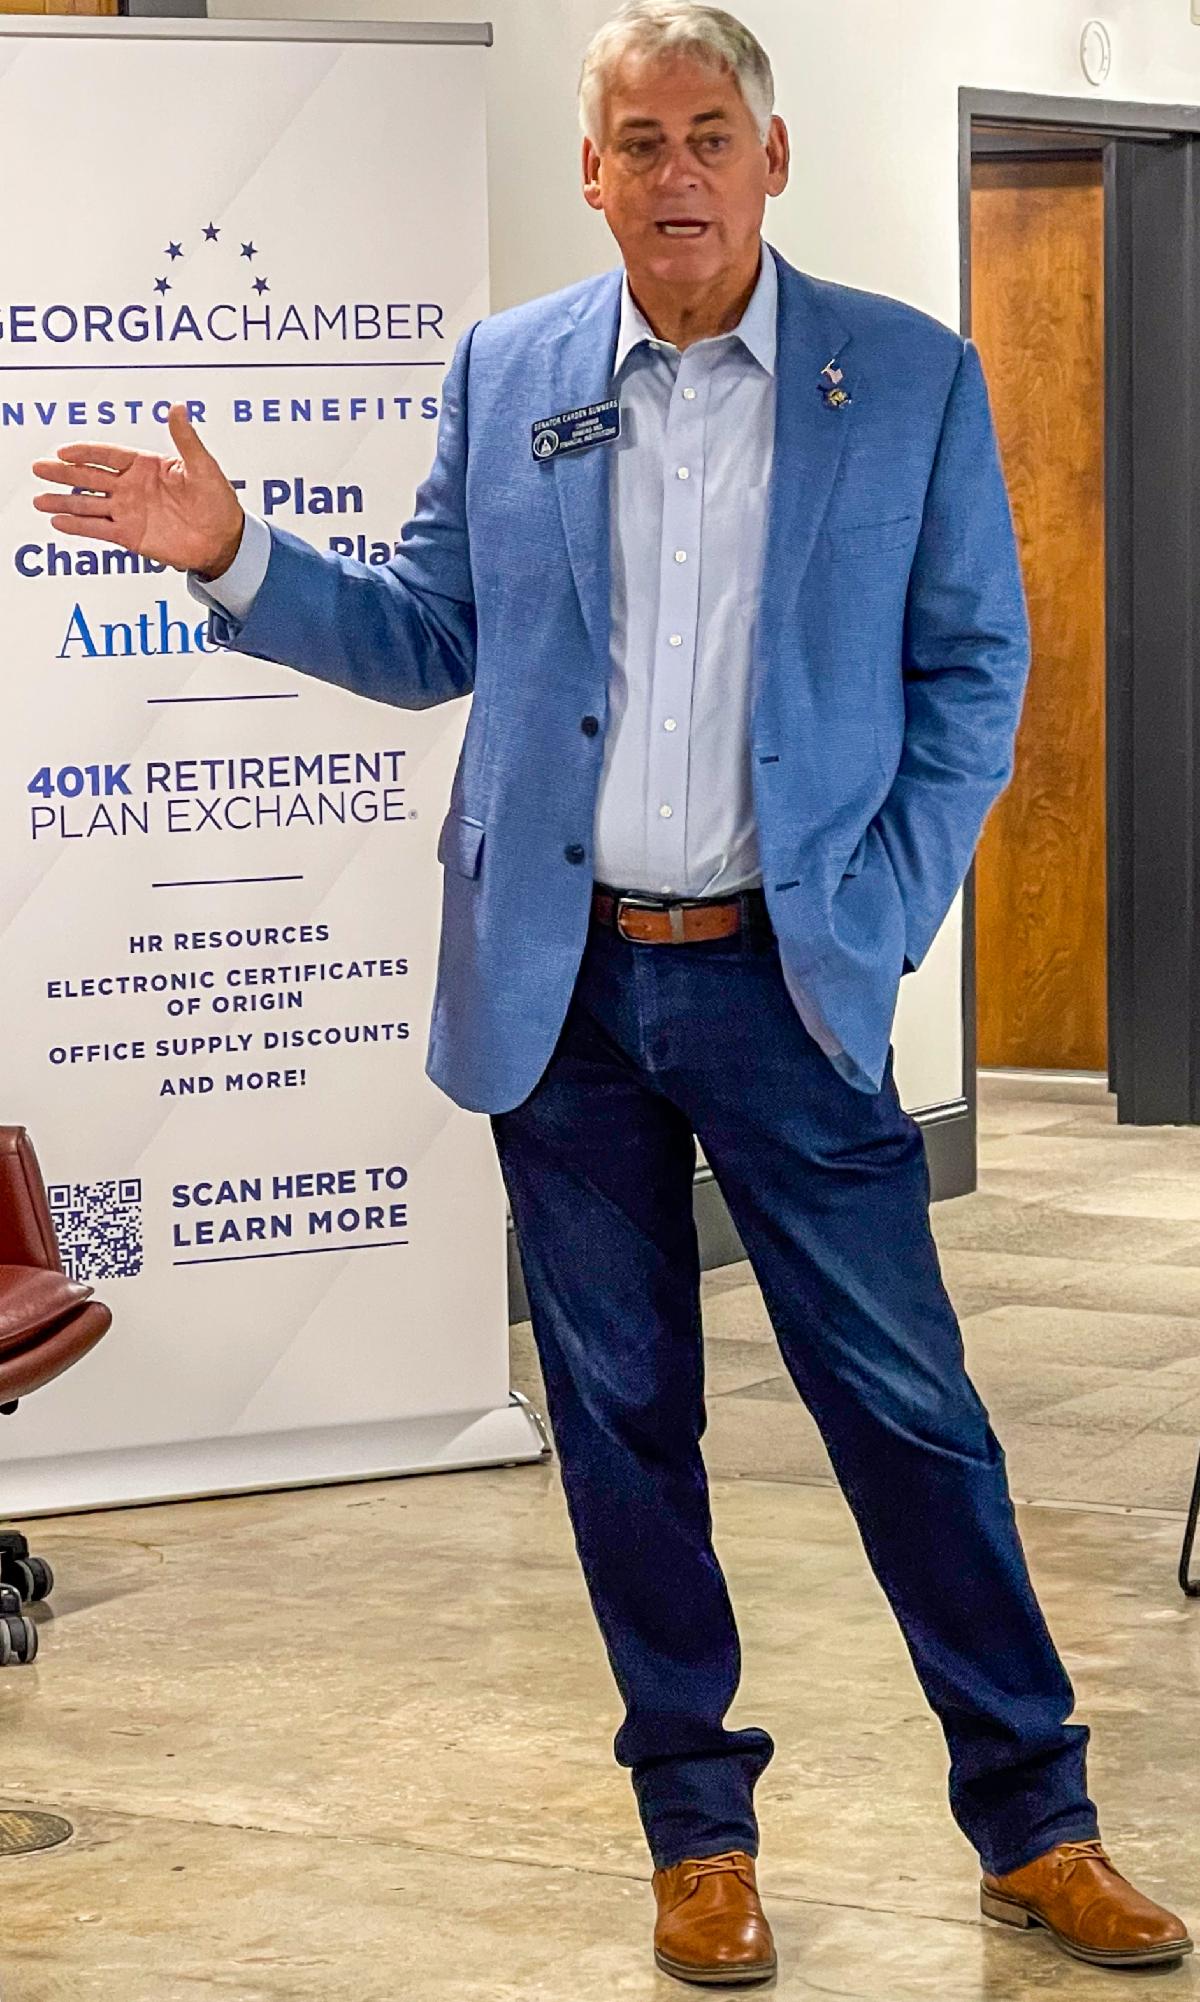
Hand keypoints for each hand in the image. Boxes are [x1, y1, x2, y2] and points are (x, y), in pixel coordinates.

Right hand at [31, 403, 244, 577]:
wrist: (224, 539)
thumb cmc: (218, 500)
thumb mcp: (204, 467)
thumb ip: (186, 440)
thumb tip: (179, 408)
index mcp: (146, 466)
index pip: (109, 455)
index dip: (86, 453)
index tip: (64, 451)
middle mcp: (132, 487)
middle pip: (91, 478)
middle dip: (64, 474)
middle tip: (39, 468)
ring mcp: (129, 511)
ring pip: (89, 504)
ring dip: (64, 502)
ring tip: (39, 499)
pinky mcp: (130, 536)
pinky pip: (99, 529)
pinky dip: (79, 526)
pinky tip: (59, 521)